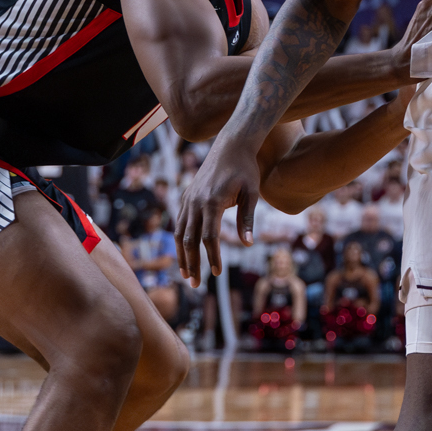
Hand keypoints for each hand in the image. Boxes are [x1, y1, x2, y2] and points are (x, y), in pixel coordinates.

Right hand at [176, 141, 262, 281]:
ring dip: (182, 256)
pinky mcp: (187, 196)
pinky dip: (180, 240)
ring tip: (186, 276)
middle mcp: (196, 202)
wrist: (231, 145)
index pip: (210, 237)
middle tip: (195, 285)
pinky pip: (179, 222)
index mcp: (212, 202)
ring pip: (180, 233)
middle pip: (189, 240)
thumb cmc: (246, 169)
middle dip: (192, 264)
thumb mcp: (252, 193)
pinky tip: (184, 254)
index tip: (217, 274)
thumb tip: (248, 244)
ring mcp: (188, 199)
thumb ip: (248, 220)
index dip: (213, 257)